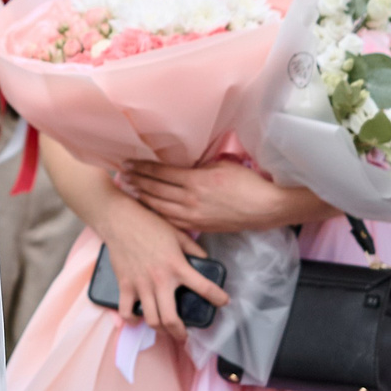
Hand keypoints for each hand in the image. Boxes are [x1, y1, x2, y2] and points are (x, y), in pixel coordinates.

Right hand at [96, 192, 229, 343]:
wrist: (120, 220)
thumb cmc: (149, 224)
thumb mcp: (178, 233)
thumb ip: (194, 248)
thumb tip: (204, 258)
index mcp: (177, 266)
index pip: (204, 288)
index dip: (218, 298)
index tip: (223, 302)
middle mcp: (160, 280)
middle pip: (171, 319)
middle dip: (180, 333)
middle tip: (183, 335)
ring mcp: (141, 285)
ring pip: (151, 320)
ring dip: (160, 329)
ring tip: (164, 328)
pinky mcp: (125, 285)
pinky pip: (127, 311)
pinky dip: (132, 319)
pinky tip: (138, 317)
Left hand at [122, 158, 326, 233]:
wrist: (267, 208)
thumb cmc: (248, 183)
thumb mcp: (221, 165)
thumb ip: (199, 167)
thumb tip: (183, 164)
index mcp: (195, 181)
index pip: (161, 173)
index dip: (142, 167)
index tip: (128, 162)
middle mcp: (190, 200)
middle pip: (156, 190)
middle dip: (137, 181)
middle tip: (122, 175)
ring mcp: (194, 216)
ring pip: (160, 207)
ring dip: (143, 198)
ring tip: (130, 191)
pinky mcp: (201, 227)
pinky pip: (172, 221)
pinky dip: (158, 215)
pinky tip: (149, 210)